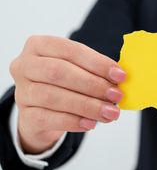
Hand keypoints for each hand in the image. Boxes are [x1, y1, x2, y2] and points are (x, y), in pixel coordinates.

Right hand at [9, 36, 125, 153]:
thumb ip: (97, 70)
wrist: (45, 112)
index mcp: (39, 45)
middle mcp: (24, 65)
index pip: (70, 50)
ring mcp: (21, 91)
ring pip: (53, 97)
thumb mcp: (80, 70)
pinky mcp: (24, 115)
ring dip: (87, 105)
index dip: (97, 63)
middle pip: (58, 72)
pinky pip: (47, 118)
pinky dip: (72, 121)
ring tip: (110, 112)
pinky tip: (91, 123)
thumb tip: (121, 78)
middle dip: (92, 84)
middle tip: (116, 95)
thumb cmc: (67, 84)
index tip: (120, 75)